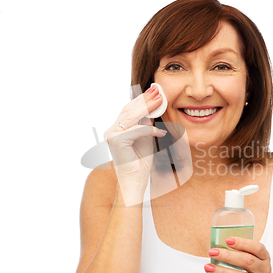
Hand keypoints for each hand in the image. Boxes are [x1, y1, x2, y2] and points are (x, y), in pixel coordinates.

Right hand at [104, 85, 166, 205]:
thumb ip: (146, 123)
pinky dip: (150, 130)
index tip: (154, 90)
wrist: (135, 181)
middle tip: (158, 90)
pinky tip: (161, 132)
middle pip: (130, 110)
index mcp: (116, 129)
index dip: (141, 99)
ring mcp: (111, 135)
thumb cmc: (140, 162)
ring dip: (148, 107)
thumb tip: (153, 107)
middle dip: (145, 99)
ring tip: (160, 100)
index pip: (129, 110)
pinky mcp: (116, 141)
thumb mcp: (146, 138)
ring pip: (132, 117)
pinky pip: (136, 130)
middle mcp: (111, 131)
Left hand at [205, 237, 272, 272]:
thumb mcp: (253, 262)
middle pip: (247, 261)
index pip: (257, 248)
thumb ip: (240, 254)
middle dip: (227, 256)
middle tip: (212, 252)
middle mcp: (264, 271)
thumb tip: (218, 248)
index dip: (242, 243)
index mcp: (264, 258)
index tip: (227, 240)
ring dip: (223, 272)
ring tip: (209, 267)